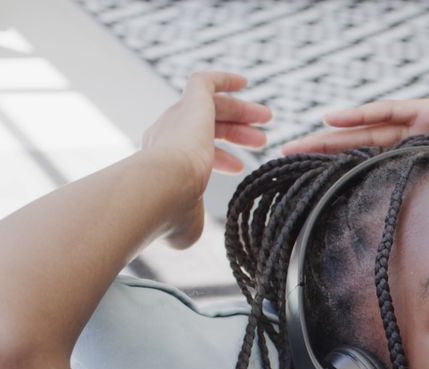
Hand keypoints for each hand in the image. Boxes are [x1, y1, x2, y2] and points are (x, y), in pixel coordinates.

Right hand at [141, 71, 271, 247]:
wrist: (162, 188)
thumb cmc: (172, 212)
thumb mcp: (185, 223)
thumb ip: (191, 220)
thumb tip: (191, 229)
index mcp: (161, 162)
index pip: (193, 153)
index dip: (219, 159)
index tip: (240, 168)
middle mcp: (165, 135)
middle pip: (205, 127)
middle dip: (236, 132)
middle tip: (262, 139)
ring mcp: (177, 117)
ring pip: (210, 106)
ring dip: (240, 112)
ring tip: (267, 119)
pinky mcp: (190, 103)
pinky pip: (204, 82)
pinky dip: (223, 79)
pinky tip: (244, 81)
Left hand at [281, 99, 428, 186]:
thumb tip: (410, 278)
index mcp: (415, 169)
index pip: (366, 171)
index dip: (334, 177)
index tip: (301, 189)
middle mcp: (414, 145)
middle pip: (357, 148)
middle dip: (320, 155)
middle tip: (283, 161)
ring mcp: (424, 126)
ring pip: (368, 129)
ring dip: (330, 136)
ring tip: (297, 141)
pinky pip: (394, 112)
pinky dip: (364, 114)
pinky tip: (335, 118)